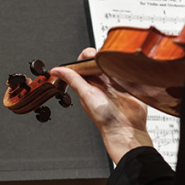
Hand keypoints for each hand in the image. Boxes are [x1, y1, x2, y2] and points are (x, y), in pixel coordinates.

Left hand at [49, 48, 152, 163]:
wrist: (126, 128)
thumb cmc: (105, 118)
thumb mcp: (86, 95)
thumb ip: (73, 80)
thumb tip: (56, 71)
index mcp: (88, 84)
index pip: (83, 63)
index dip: (86, 56)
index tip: (90, 55)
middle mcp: (101, 82)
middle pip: (98, 60)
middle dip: (100, 56)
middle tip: (103, 58)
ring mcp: (115, 82)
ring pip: (112, 63)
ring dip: (112, 60)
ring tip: (114, 62)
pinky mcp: (128, 83)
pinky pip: (126, 69)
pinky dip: (125, 66)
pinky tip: (124, 67)